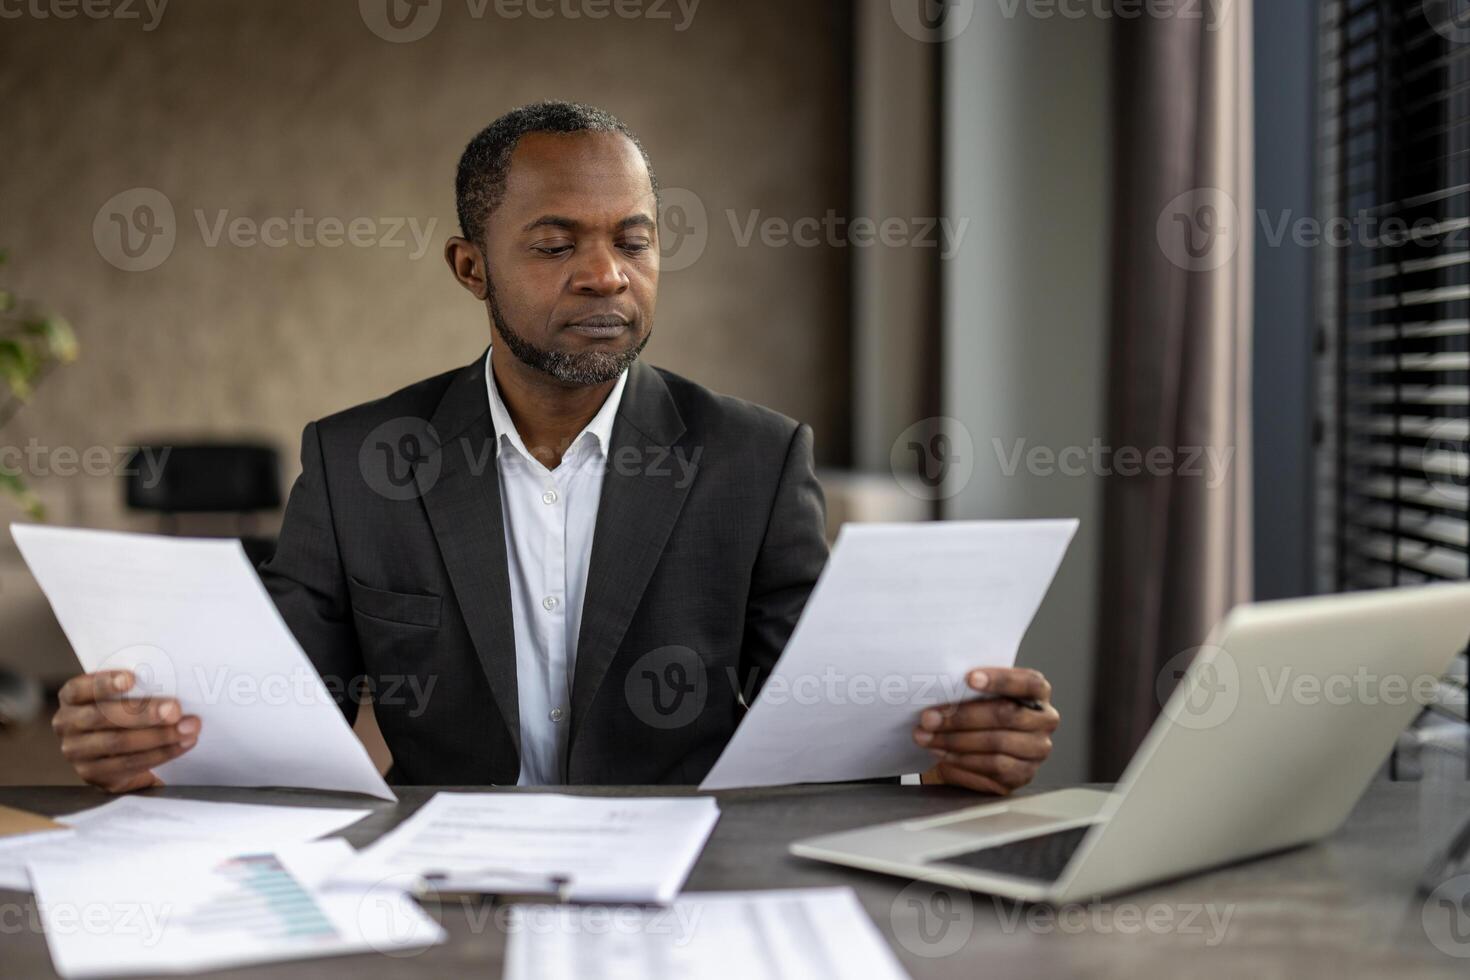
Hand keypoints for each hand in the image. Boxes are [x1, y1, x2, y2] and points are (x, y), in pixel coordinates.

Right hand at [51, 670, 200, 792]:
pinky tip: (183, 744)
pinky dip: (162, 753)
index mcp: (71, 699)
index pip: (78, 689)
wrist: (119, 754)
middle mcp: (67, 725)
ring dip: (159, 735)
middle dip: (143, 713)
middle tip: (175, 709)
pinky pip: (130, 763)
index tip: (132, 678)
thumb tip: (171, 681)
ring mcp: (77, 753)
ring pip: (118, 743)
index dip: (103, 683)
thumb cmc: (125, 712)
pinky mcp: (94, 775)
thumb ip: (135, 689)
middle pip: (102, 717)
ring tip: (188, 728)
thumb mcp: (122, 697)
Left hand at [912, 667, 1058, 794]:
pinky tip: (942, 754)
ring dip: (955, 740)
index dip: (1000, 680)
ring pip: (997, 743)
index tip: (969, 678)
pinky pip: (993, 767)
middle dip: (962, 716)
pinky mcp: (1023, 774)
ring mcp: (1037, 750)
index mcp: (1038, 692)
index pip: (1028, 682)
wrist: (978, 748)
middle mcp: (1044, 721)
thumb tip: (942, 684)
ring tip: (927, 737)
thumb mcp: (978, 695)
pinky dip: (962, 760)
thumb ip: (970, 688)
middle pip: (1007, 715)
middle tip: (929, 717)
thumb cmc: (978, 712)